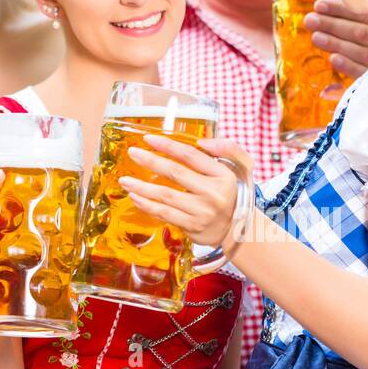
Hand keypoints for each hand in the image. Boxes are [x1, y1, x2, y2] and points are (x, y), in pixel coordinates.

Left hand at [121, 135, 251, 247]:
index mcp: (223, 175)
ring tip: (125, 180)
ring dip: (142, 186)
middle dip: (151, 161)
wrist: (239, 230)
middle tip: (133, 153)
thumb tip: (201, 141)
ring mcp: (202, 212)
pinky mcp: (193, 226)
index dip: (168, 146)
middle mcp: (213, 193)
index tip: (148, 139)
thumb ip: (227, 148)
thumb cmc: (233, 194)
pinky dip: (147, 205)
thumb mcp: (242, 167)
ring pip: (166, 195)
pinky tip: (135, 197)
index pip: (191, 156)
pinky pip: (165, 213)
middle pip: (175, 173)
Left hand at [303, 0, 367, 77]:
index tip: (319, 6)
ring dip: (336, 44)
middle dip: (332, 25)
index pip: (363, 14)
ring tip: (316, 37)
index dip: (339, 9)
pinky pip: (365, 73)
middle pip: (360, 32)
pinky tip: (333, 59)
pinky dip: (350, 66)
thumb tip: (324, 7)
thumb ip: (359, 16)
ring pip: (361, 52)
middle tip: (310, 20)